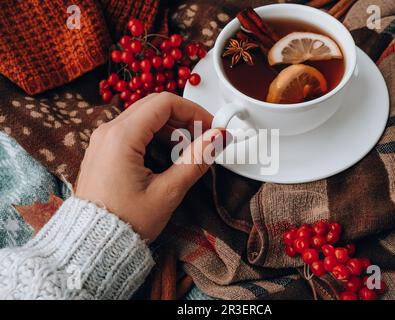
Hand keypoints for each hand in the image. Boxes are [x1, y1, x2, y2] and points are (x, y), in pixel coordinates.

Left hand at [76, 92, 228, 240]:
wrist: (94, 243)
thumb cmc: (125, 221)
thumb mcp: (167, 192)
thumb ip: (195, 160)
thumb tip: (218, 138)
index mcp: (121, 137)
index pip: (164, 103)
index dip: (194, 111)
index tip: (211, 127)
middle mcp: (108, 132)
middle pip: (154, 106)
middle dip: (184, 118)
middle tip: (204, 138)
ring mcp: (104, 140)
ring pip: (145, 117)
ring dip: (171, 129)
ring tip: (188, 152)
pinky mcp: (105, 150)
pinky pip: (134, 131)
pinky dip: (156, 137)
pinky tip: (168, 157)